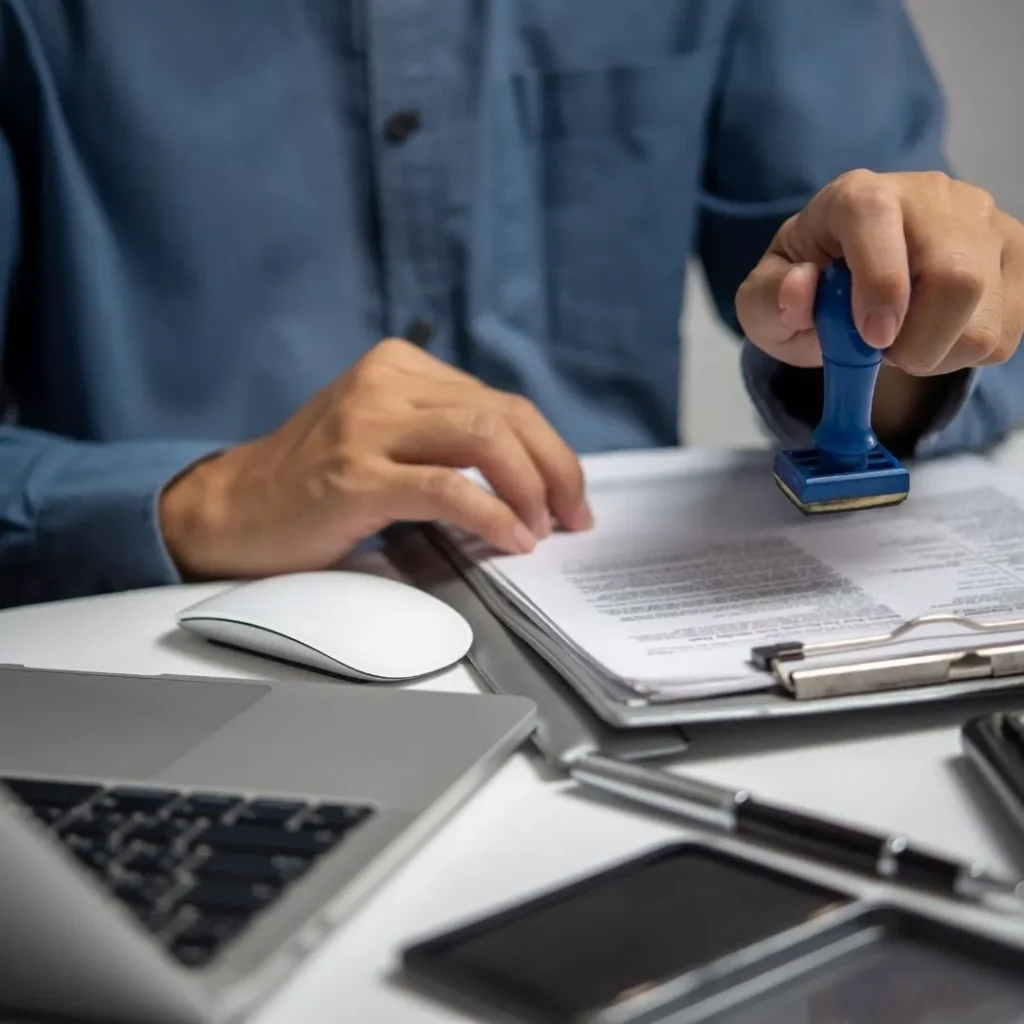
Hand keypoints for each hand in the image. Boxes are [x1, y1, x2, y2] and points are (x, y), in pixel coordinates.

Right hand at [159, 338, 591, 578]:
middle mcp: (386, 384)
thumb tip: (529, 472)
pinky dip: (492, 516)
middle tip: (572, 517)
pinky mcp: (355, 476)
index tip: (570, 495)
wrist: (231, 509)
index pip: (502, 401)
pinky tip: (510, 540)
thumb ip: (444, 435)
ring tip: (540, 530)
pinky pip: (448, 488)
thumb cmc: (313, 481)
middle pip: (506, 416)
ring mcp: (367, 427)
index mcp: (400, 366)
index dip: (550, 451)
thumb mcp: (383, 434)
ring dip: (531, 490)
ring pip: (486, 440)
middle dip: (555, 470)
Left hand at [735, 170, 1023, 438]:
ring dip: (937, 353)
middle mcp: (931, 197)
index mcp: (858, 196)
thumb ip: (770, 298)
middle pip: (955, 275)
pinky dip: (964, 353)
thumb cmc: (808, 290)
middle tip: (882, 352)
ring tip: (903, 341)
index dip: (879, 283)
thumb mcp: (764, 301)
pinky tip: (935, 335)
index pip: (876, 218)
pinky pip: (1007, 329)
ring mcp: (984, 223)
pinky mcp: (1016, 257)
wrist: (852, 287)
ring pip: (986, 313)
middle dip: (916, 340)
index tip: (871, 337)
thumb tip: (800, 288)